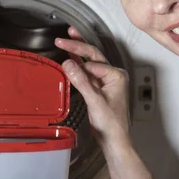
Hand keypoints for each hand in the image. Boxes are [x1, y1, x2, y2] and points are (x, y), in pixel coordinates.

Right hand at [55, 26, 131, 157]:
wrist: (114, 140)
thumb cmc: (111, 124)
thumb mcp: (94, 101)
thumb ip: (81, 81)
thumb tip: (68, 64)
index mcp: (116, 75)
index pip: (93, 60)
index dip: (77, 55)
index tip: (62, 51)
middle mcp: (113, 76)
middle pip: (93, 56)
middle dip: (78, 45)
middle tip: (63, 37)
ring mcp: (106, 82)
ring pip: (90, 62)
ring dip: (78, 52)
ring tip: (68, 38)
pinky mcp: (99, 89)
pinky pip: (87, 73)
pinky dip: (78, 65)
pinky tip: (71, 58)